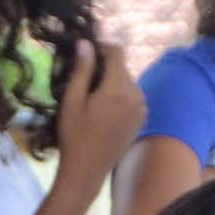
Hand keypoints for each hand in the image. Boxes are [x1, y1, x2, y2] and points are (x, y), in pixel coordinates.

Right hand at [57, 42, 146, 173]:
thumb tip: (86, 43)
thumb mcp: (73, 101)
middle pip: (122, 68)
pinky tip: (104, 111)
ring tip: (92, 98)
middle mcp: (136, 95)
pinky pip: (132, 96)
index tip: (86, 54)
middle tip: (83, 81)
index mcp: (118, 89)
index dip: (102, 47)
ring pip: (127, 82)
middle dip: (105, 68)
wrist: (87, 170)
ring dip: (112, 82)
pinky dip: (119, 96)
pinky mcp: (141, 118)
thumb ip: (82, 70)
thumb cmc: (74, 136)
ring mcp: (141, 108)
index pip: (117, 52)